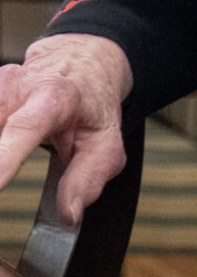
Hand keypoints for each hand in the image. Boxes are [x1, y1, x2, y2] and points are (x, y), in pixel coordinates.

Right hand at [0, 34, 133, 223]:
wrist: (86, 61)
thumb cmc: (93, 104)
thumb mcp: (106, 139)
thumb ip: (89, 177)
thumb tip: (68, 214)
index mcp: (55, 97)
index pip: (28, 126)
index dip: (6, 155)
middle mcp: (18, 86)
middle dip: (1, 158)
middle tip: (19, 172)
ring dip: (1, 152)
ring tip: (22, 161)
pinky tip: (6, 157)